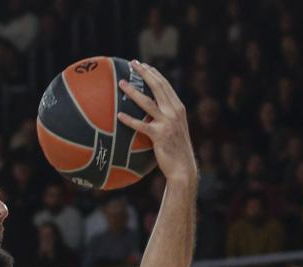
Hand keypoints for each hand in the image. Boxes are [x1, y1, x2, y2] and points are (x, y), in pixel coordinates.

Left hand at [116, 61, 197, 184]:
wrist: (183, 167)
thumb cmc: (175, 149)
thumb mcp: (174, 129)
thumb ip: (165, 117)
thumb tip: (150, 111)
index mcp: (178, 108)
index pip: (165, 85)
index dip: (153, 73)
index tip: (143, 64)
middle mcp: (174, 112)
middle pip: (157, 87)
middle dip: (145, 73)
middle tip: (132, 63)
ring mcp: (167, 123)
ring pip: (147, 103)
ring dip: (133, 91)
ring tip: (121, 83)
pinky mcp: (159, 135)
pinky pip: (141, 125)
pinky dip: (129, 120)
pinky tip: (119, 115)